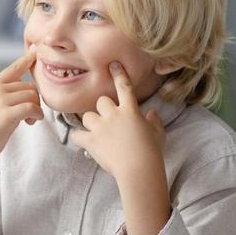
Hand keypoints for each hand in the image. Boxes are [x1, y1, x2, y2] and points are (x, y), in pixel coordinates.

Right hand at [0, 47, 43, 167]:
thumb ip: (6, 96)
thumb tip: (28, 95)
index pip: (13, 68)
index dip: (26, 59)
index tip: (36, 49)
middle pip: (29, 85)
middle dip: (35, 99)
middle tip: (31, 114)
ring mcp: (1, 101)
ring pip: (32, 95)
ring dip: (36, 108)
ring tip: (30, 120)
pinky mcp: (7, 114)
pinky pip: (31, 107)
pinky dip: (37, 114)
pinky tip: (33, 121)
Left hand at [69, 62, 165, 180]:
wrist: (139, 170)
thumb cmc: (151, 152)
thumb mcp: (158, 133)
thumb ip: (154, 121)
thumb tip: (152, 113)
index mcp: (130, 111)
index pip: (124, 87)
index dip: (118, 74)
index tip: (113, 64)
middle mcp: (113, 115)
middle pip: (101, 101)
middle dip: (104, 109)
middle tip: (109, 121)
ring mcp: (101, 128)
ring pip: (88, 116)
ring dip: (92, 122)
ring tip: (98, 133)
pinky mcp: (91, 141)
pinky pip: (77, 134)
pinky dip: (79, 137)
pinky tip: (85, 141)